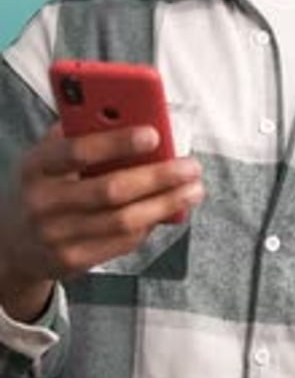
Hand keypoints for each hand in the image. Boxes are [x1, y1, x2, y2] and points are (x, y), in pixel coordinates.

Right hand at [0, 124, 203, 320]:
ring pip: (124, 220)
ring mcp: (56, 236)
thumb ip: (83, 133)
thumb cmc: (44, 184)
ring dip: (165, 204)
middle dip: (157, 177)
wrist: (11, 242)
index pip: (78, 151)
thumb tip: (138, 116)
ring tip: (193, 189)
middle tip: (190, 166)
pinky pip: (122, 242)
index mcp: (37, 166)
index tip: (154, 134)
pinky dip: (150, 223)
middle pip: (111, 190)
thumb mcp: (49, 154)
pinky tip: (169, 209)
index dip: (117, 142)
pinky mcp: (73, 261)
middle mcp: (43, 202)